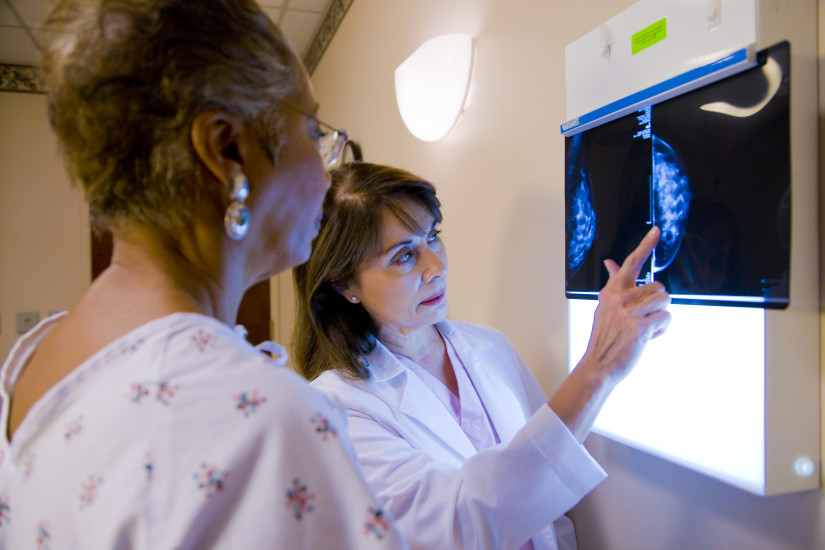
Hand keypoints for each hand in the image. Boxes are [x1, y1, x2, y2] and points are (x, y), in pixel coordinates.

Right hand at [583, 226, 671, 384]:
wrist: (599, 365)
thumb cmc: (605, 337)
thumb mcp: (605, 307)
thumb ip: (612, 284)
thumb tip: (611, 262)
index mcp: (612, 292)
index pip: (631, 262)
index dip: (645, 245)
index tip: (656, 231)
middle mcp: (620, 299)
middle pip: (659, 287)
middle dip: (658, 304)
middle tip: (644, 319)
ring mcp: (630, 313)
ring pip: (665, 301)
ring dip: (661, 317)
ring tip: (646, 328)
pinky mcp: (640, 327)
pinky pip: (667, 319)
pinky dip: (662, 330)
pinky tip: (649, 337)